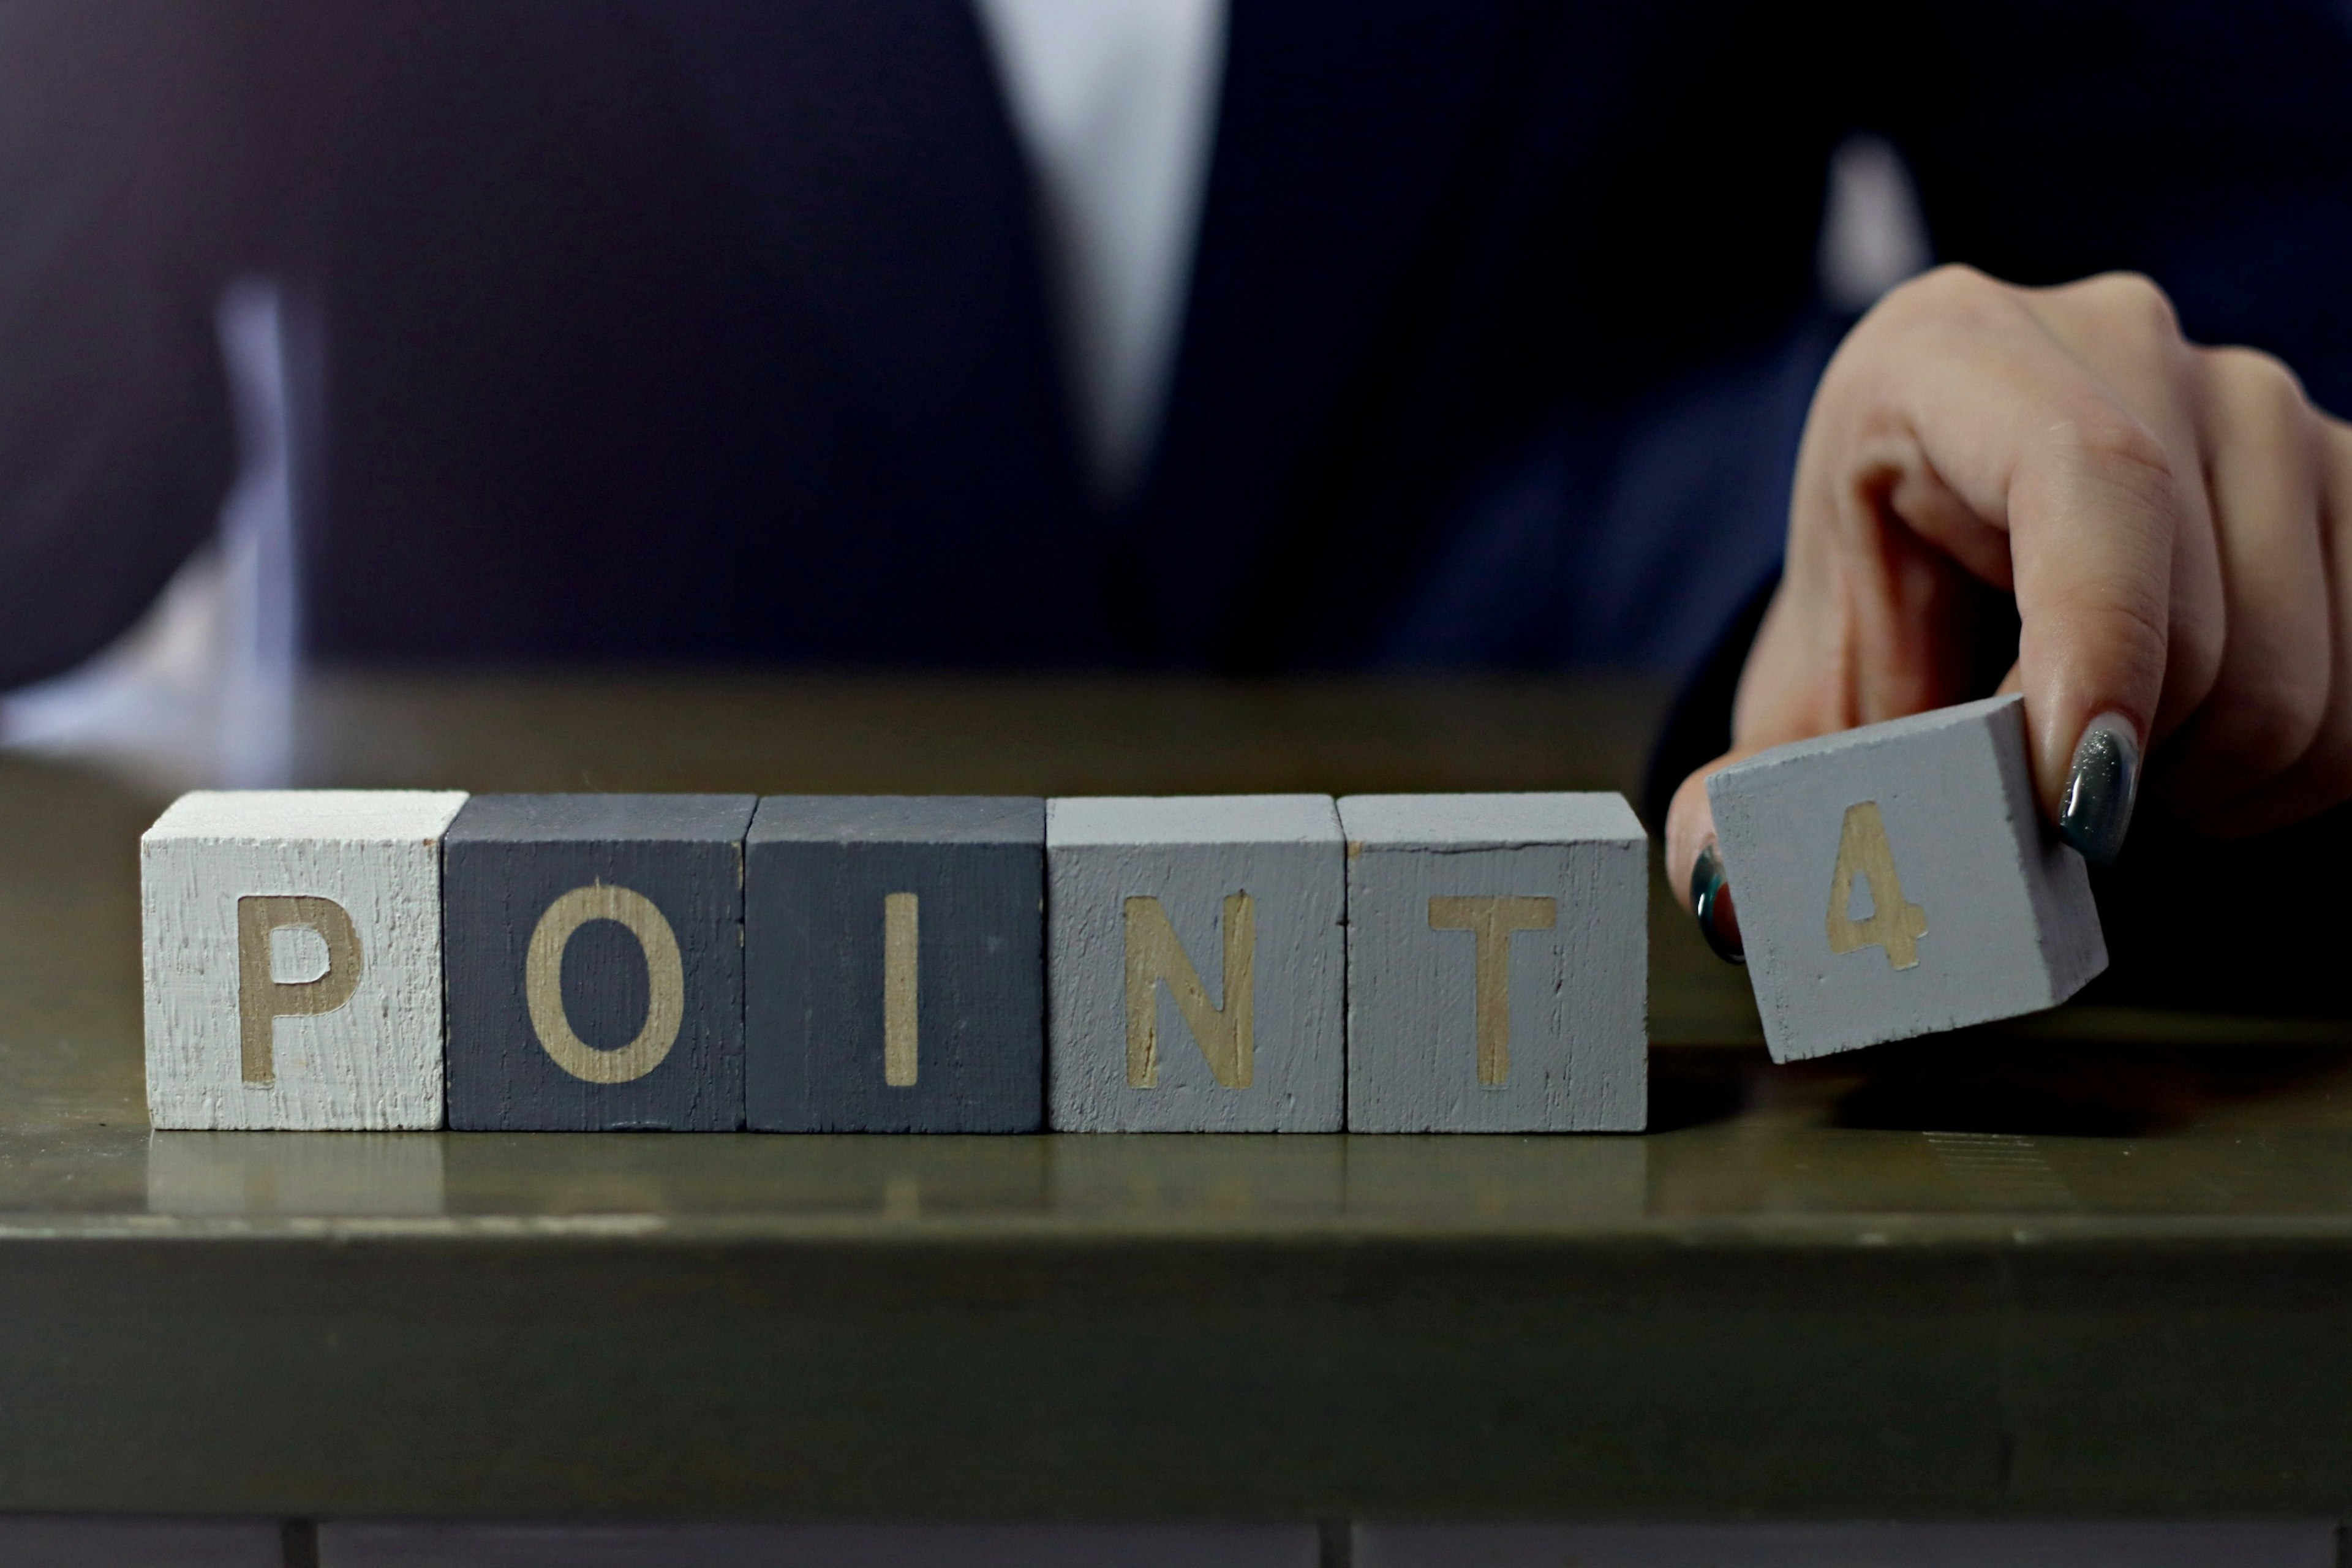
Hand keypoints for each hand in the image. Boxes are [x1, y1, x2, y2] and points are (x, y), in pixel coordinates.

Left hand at [1666, 264, 2351, 958]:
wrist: (1964, 562)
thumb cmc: (1886, 618)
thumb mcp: (1808, 699)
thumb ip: (1753, 795)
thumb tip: (1723, 875)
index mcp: (1951, 350)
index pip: (2085, 477)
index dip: (2102, 646)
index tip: (2075, 805)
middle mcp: (2121, 339)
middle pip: (2203, 606)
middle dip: (2130, 766)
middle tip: (2047, 808)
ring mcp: (2256, 400)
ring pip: (2305, 666)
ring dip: (2211, 780)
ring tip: (2108, 773)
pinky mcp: (2349, 474)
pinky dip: (2295, 770)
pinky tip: (2192, 757)